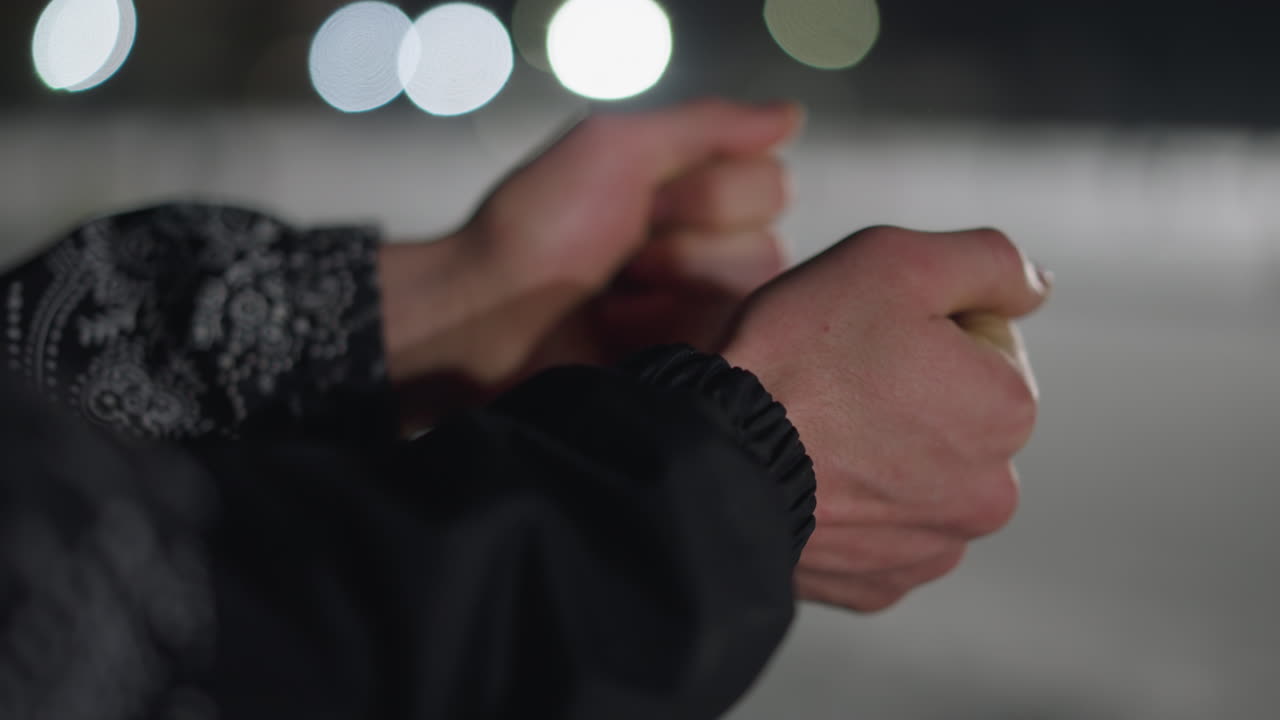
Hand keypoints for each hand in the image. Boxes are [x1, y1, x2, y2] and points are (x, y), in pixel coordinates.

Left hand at [380, 99, 801, 425]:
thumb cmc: (538, 229)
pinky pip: (726, 340)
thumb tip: (790, 116)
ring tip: (615, 295)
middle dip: (686, 242)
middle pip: (768, 243)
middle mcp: (709, 251)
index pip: (771, 183)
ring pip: (751, 294)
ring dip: (673, 288)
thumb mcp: (615, 150)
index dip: (707, 193)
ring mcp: (702, 312)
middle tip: (624, 251)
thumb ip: (707, 127)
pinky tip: (619, 331)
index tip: (642, 200)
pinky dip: (663, 329)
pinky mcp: (693, 361)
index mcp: (695, 194)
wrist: (484, 317)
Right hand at [720, 227, 1049, 611]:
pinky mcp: (879, 585)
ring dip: (884, 455)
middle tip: (839, 379)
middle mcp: (988, 492)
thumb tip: (1035, 286)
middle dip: (913, 396)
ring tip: (818, 431)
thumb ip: (989, 261)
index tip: (873, 335)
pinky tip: (813, 481)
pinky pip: (880, 533)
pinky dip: (853, 508)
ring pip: (919, 479)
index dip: (930, 327)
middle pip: (958, 419)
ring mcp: (932, 548)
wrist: (713, 456)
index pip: (990, 347)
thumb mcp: (898, 261)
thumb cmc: (799, 357)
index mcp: (1008, 410)